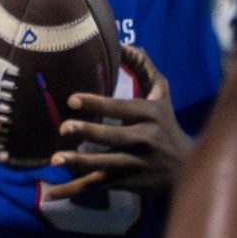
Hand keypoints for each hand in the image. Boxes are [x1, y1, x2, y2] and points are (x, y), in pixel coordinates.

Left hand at [43, 45, 190, 203]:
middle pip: (113, 136)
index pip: (121, 107)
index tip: (72, 99)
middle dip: (88, 132)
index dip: (97, 103)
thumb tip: (123, 43)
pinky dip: (73, 190)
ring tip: (56, 158)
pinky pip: (97, 186)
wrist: (185, 167)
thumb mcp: (161, 93)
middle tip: (63, 128)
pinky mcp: (127, 182)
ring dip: (79, 162)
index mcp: (149, 114)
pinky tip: (50, 194)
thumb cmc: (166, 123)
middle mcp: (144, 139)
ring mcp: (135, 163)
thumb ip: (143, 66)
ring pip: (104, 164)